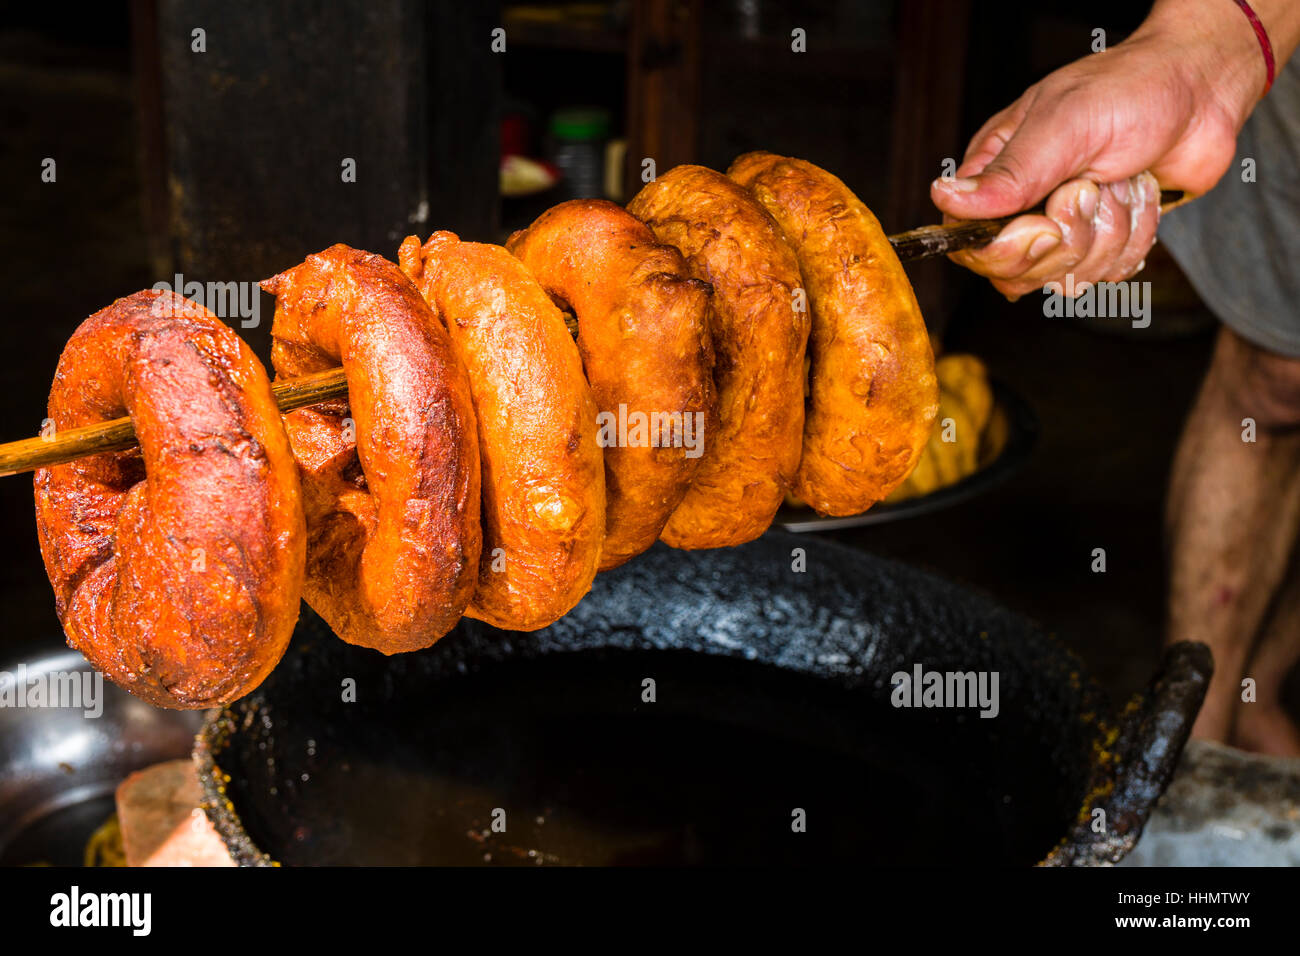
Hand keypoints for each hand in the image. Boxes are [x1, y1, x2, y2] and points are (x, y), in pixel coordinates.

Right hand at [931, 1, 1268, 299]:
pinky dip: (1135, 236)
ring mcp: (1064, 227)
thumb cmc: (1131, 90)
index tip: (1044, 225)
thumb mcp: (1064, 125)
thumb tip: (945, 199)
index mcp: (996, 172)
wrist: (1202, 91)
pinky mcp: (1104, 241)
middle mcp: (1023, 205)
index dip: (1005, 251)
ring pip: (1068, 275)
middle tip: (1091, 189)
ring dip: (1110, 230)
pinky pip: (1108, 273)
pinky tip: (1138, 195)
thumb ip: (1007, 175)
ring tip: (1121, 181)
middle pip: (1017, 272)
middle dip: (1069, 238)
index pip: (970, 244)